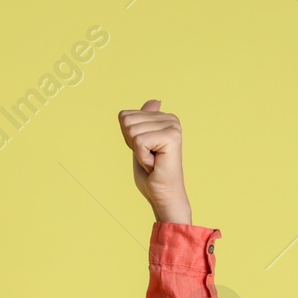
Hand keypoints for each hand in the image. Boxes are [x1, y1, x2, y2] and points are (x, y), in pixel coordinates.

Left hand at [119, 99, 191, 223]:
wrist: (163, 196)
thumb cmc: (152, 175)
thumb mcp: (140, 143)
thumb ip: (143, 122)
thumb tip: (155, 100)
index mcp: (164, 118)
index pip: (125, 116)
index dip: (128, 139)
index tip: (144, 151)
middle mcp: (171, 119)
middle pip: (127, 120)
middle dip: (132, 144)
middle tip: (148, 157)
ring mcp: (172, 126)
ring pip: (132, 130)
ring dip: (138, 152)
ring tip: (152, 161)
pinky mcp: (171, 137)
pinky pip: (139, 141)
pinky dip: (142, 157)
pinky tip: (155, 164)